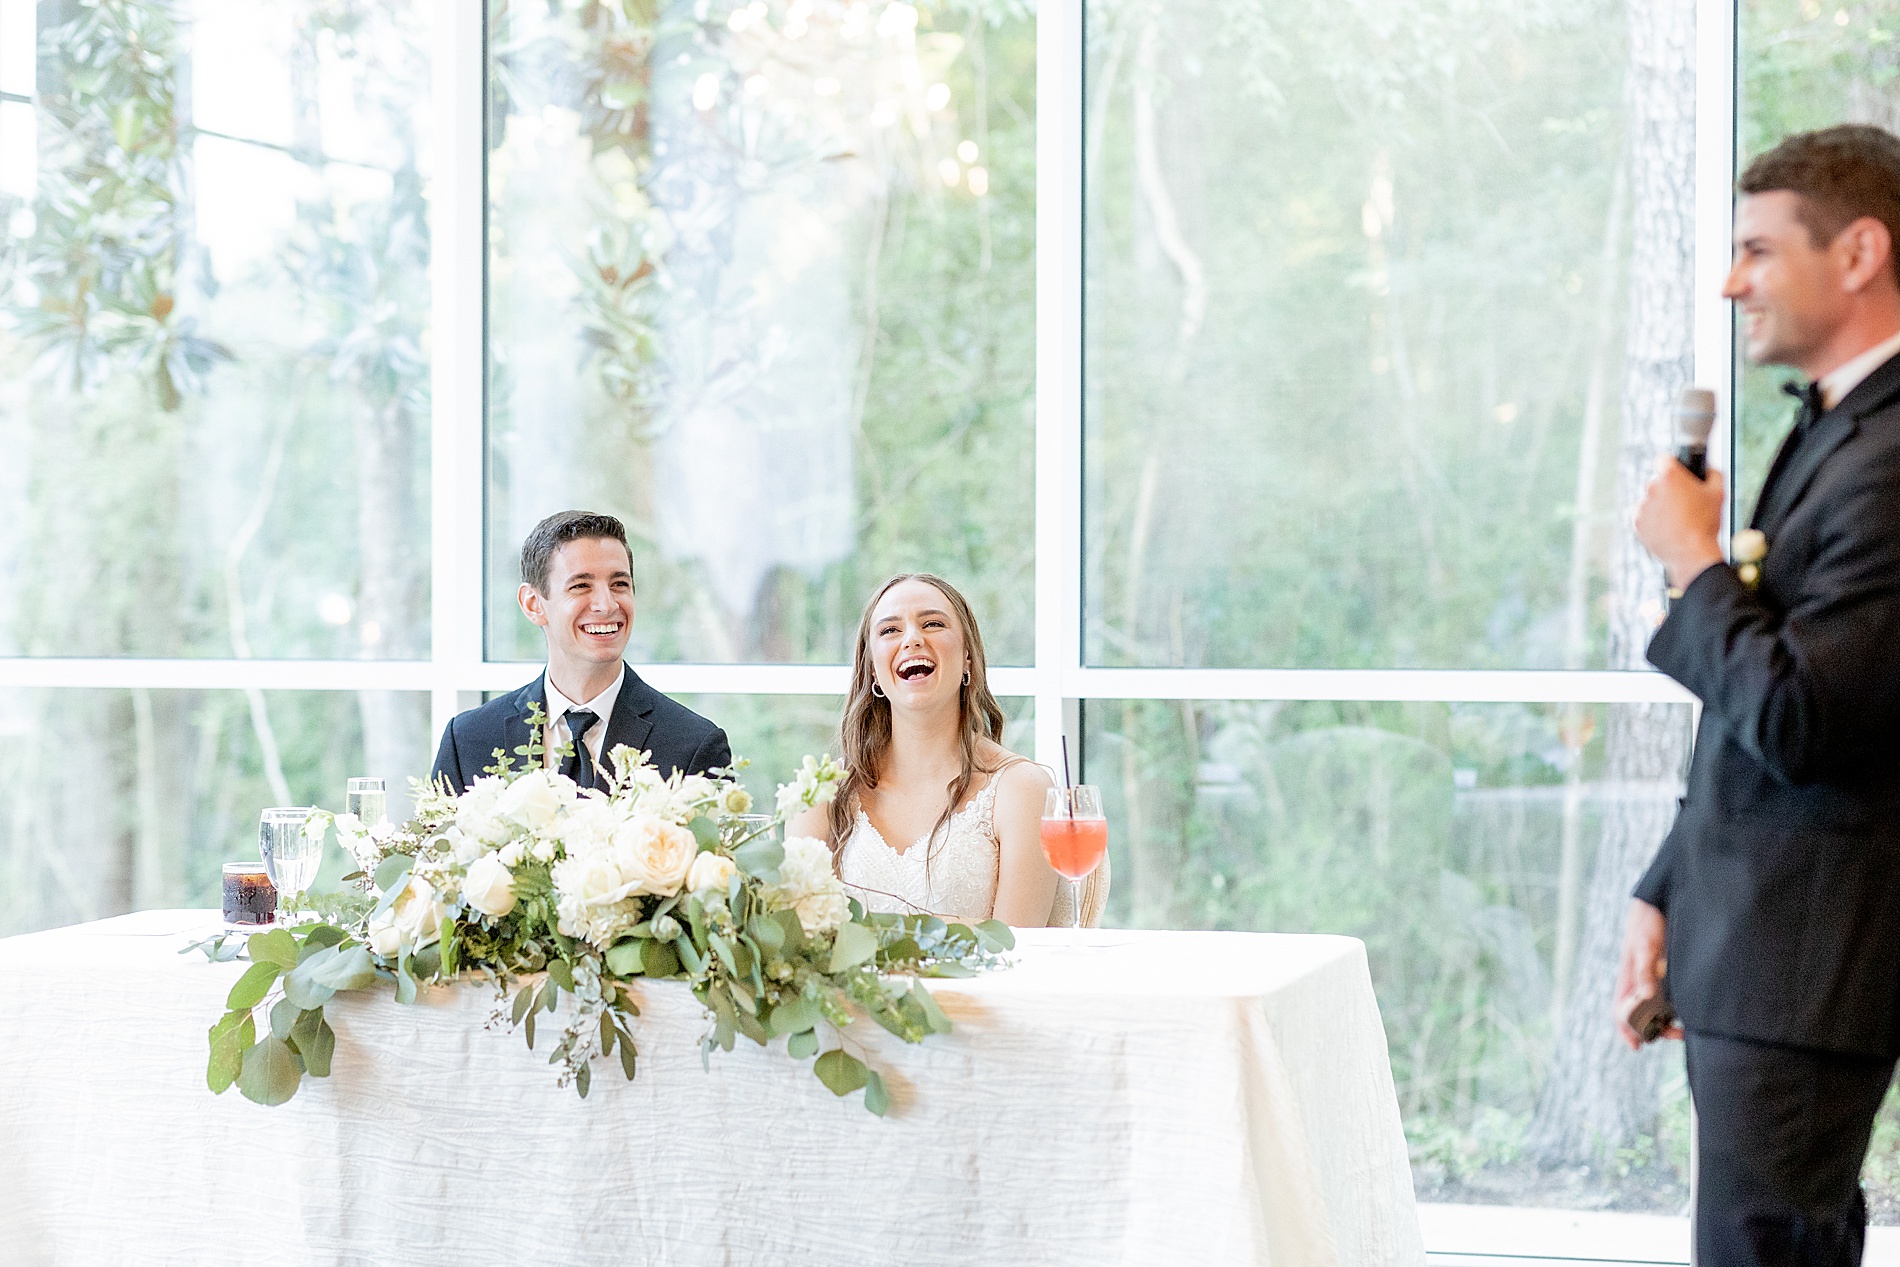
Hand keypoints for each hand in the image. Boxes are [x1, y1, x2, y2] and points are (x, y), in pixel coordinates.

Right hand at [1613, 899, 1681, 1049]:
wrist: (1658, 904)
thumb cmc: (1646, 924)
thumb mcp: (1645, 947)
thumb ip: (1644, 971)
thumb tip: (1646, 998)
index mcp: (1627, 979)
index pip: (1620, 1011)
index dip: (1625, 1031)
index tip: (1637, 1047)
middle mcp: (1639, 983)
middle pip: (1639, 1016)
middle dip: (1653, 1031)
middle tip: (1674, 1036)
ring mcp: (1652, 980)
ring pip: (1655, 1010)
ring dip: (1666, 1023)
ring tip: (1683, 1030)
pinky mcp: (1665, 974)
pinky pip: (1668, 999)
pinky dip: (1675, 1010)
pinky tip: (1688, 1012)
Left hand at [1634, 457, 1724, 590]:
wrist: (1692, 552)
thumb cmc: (1707, 522)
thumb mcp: (1719, 492)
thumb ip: (1714, 472)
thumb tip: (1711, 465)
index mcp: (1670, 476)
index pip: (1663, 460)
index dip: (1671, 466)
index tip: (1676, 473)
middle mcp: (1652, 488)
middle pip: (1657, 482)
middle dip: (1668, 488)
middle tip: (1683, 502)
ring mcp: (1642, 505)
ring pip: (1649, 499)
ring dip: (1659, 505)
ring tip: (1677, 518)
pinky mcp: (1636, 521)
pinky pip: (1643, 515)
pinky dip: (1652, 519)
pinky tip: (1667, 526)